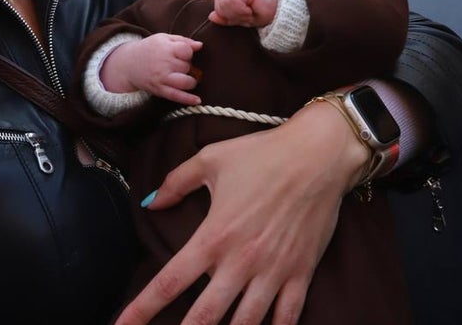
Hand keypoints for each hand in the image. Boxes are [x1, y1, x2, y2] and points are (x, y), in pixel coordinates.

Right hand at [102, 34, 202, 105]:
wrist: (128, 64)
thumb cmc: (149, 49)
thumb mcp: (163, 39)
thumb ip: (183, 40)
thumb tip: (200, 45)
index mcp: (165, 48)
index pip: (187, 51)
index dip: (188, 53)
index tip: (182, 54)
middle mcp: (163, 63)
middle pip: (187, 66)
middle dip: (186, 66)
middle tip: (176, 64)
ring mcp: (161, 78)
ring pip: (186, 82)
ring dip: (190, 80)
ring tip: (185, 77)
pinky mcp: (159, 90)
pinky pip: (177, 96)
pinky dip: (188, 99)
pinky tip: (197, 100)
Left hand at [114, 101, 369, 324]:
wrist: (319, 154)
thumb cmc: (262, 153)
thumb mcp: (211, 159)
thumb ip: (176, 182)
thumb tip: (149, 202)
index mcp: (213, 235)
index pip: (169, 281)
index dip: (142, 308)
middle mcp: (241, 260)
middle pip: (205, 316)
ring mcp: (273, 271)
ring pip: (246, 324)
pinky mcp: (300, 273)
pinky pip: (287, 317)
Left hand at [209, 0, 277, 27]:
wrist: (281, 8)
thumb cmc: (262, 13)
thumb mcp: (242, 18)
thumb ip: (226, 17)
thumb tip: (211, 17)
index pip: (219, 5)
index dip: (228, 15)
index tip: (244, 17)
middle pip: (219, 5)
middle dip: (232, 15)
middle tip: (248, 14)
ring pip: (224, 3)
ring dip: (238, 14)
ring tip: (250, 12)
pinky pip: (233, 1)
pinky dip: (241, 10)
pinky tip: (251, 9)